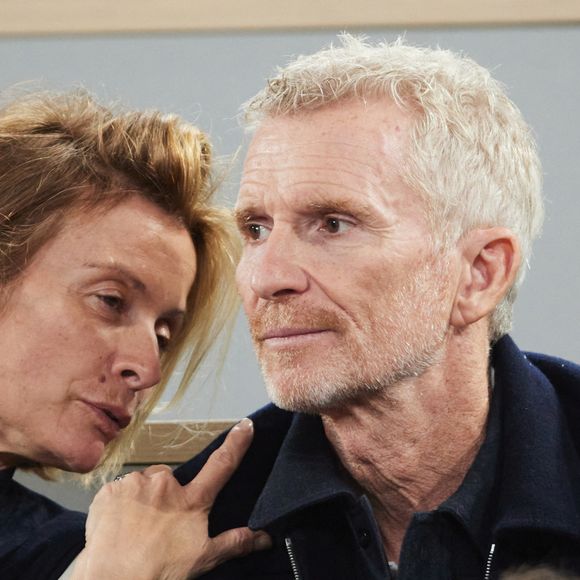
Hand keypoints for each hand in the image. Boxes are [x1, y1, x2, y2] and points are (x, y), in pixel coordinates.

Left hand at [71, 418, 270, 579]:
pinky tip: (119, 526)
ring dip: (143, 499)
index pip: (221, 465)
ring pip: (144, 484)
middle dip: (168, 495)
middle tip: (160, 523)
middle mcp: (165, 484)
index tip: (245, 424)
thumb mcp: (203, 559)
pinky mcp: (110, 490)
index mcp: (191, 500)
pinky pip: (119, 491)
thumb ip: (235, 542)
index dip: (236, 443)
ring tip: (137, 528)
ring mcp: (136, 484)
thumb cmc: (159, 572)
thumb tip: (265, 537)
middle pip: (171, 479)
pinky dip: (120, 505)